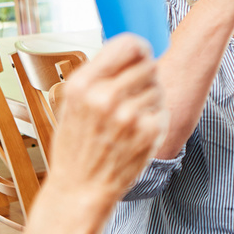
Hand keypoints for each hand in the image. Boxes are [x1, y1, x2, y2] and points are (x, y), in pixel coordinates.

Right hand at [47, 35, 165, 201]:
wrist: (80, 189)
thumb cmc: (76, 145)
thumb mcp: (72, 104)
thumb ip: (98, 75)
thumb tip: (131, 47)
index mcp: (82, 85)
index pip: (127, 44)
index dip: (139, 47)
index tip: (142, 52)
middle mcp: (105, 98)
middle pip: (148, 65)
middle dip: (144, 76)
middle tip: (133, 92)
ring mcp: (129, 117)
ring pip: (157, 88)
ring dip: (149, 99)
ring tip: (129, 118)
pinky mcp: (148, 134)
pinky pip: (162, 111)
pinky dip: (154, 119)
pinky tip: (136, 133)